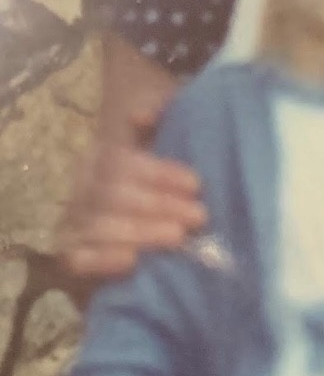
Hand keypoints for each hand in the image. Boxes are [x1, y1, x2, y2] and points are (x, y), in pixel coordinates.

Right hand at [60, 96, 205, 279]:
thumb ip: (159, 127)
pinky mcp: (73, 260)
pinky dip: (103, 260)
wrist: (130, 245)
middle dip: (159, 205)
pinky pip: (77, 260)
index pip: (120, 162)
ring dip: (141, 232)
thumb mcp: (161, 151)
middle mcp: (81, 190)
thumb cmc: (158, 190)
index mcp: (98, 160)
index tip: (196, 184)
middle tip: (199, 216)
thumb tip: (141, 115)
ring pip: (99, 226)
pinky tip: (132, 260)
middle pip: (112, 195)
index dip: (159, 173)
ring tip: (178, 236)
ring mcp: (73, 225)